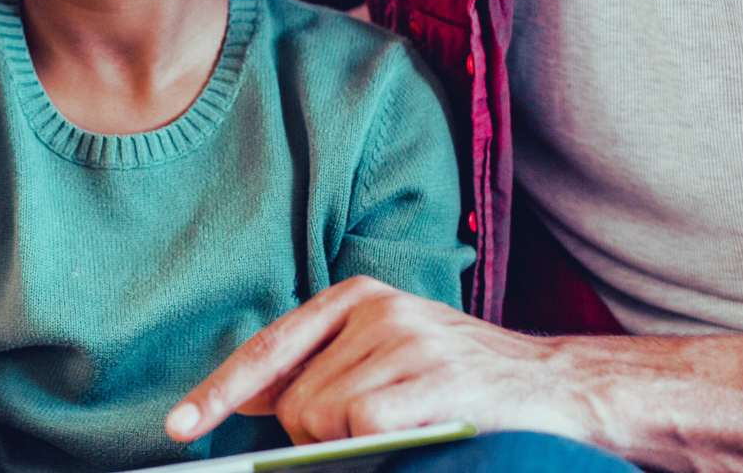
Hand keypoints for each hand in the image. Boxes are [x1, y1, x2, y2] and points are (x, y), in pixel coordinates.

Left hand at [165, 277, 589, 445]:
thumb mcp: (387, 358)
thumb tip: (247, 401)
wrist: (561, 389)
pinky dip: (377, 445)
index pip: (269, 349)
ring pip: (323, 417)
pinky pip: (362, 426)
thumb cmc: (465, 384)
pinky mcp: (433, 375)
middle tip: (375, 432)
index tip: (180, 426)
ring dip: (351, 444)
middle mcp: (376, 308)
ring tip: (406, 429)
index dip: (220, 391)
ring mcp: (406, 339)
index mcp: (356, 297)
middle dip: (315, 436)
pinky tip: (420, 432)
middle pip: (294, 399)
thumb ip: (322, 371)